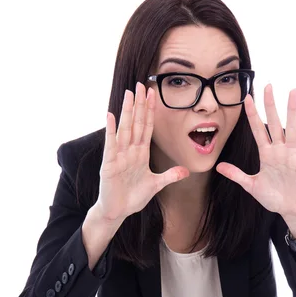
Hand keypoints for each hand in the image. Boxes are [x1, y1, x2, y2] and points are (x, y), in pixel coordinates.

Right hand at [97, 82, 189, 222]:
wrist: (118, 211)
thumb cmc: (132, 197)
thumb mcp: (156, 185)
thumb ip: (170, 176)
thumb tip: (186, 171)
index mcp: (140, 154)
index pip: (147, 127)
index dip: (151, 111)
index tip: (153, 94)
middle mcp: (129, 151)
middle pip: (136, 123)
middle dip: (140, 104)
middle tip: (141, 84)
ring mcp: (119, 156)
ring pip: (125, 129)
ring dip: (127, 111)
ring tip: (129, 94)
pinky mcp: (110, 165)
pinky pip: (111, 145)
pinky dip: (111, 130)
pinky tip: (111, 115)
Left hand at [215, 84, 295, 218]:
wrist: (291, 210)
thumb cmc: (273, 198)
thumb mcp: (251, 185)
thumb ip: (236, 174)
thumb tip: (218, 166)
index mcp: (266, 154)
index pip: (257, 130)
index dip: (252, 115)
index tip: (247, 98)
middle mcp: (279, 150)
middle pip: (273, 123)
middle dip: (270, 105)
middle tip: (267, 85)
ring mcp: (293, 154)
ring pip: (291, 127)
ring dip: (292, 109)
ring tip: (292, 91)